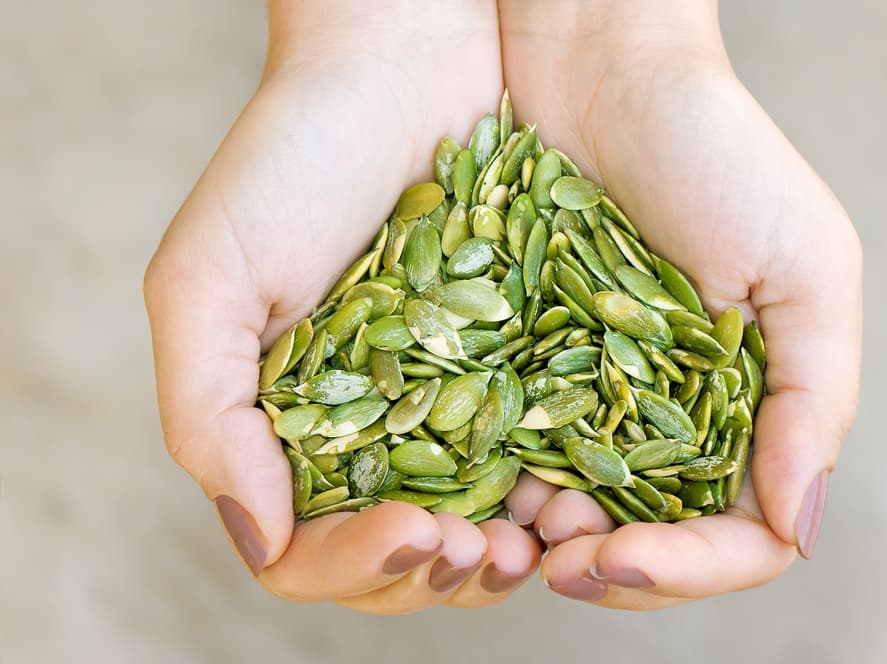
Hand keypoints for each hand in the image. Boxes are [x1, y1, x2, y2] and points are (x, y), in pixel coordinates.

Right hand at [144, 1, 539, 612]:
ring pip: (470, 526)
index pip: (306, 549)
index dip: (356, 563)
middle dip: (436, 574)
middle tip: (484, 553)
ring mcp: (443, 402)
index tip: (415, 531)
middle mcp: (365, 428)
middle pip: (395, 557)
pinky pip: (532, 457)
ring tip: (534, 542)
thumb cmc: (291, 159)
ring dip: (499, 556)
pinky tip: (573, 492)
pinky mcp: (512, 366)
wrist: (403, 64)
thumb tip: (257, 533)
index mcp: (287, 426)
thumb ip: (209, 416)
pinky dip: (548, 492)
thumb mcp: (209, 280)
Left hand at [498, 0, 861, 608]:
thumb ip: (816, 398)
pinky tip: (481, 476)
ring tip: (515, 522)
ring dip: (547, 536)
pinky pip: (517, 444)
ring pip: (580, 508)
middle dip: (608, 564)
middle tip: (557, 554)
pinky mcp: (531, 359)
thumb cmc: (715, 152)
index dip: (688, 570)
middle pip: (653, 538)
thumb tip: (801, 526)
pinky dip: (502, 477)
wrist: (598, 67)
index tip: (624, 559)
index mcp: (754, 405)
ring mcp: (598, 392)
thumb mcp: (803, 265)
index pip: (737, 536)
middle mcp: (675, 413)